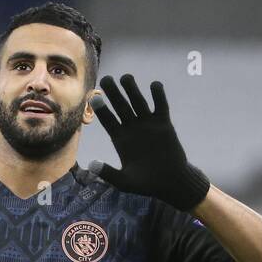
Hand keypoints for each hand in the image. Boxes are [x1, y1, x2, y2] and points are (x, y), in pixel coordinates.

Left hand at [91, 74, 210, 211]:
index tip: (94, 98)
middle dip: (113, 93)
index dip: (101, 110)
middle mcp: (132, 128)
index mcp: (120, 139)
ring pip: (138, 102)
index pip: (108, 120)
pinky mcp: (164, 124)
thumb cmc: (146, 184)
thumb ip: (109, 173)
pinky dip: (158, 95)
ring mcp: (148, 124)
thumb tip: (91, 165)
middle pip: (121, 107)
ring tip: (126, 77)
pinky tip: (154, 85)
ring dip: (132, 90)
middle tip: (106, 79)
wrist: (170, 182)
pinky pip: (160, 106)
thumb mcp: (124, 182)